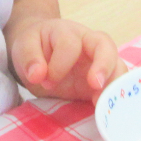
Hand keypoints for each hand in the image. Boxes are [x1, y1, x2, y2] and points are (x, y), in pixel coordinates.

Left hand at [9, 18, 127, 103]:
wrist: (40, 52)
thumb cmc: (35, 46)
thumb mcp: (23, 46)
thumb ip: (29, 58)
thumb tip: (37, 74)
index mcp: (66, 31)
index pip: (70, 44)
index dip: (59, 64)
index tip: (46, 80)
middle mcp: (88, 42)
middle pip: (105, 44)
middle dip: (103, 64)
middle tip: (95, 84)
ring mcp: (98, 61)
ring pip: (117, 64)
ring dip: (114, 83)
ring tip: (101, 102)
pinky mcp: (102, 80)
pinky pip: (116, 85)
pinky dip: (115, 97)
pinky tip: (104, 109)